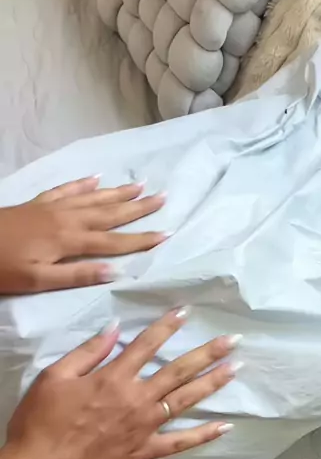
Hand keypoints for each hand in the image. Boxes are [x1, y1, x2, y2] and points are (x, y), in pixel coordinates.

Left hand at [0, 175, 166, 293]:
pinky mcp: (38, 203)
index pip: (113, 242)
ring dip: (118, 192)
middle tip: (163, 197)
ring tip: (141, 185)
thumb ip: (76, 275)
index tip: (167, 234)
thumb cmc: (2, 268)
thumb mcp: (38, 280)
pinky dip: (84, 184)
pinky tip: (97, 178)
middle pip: (109, 213)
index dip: (141, 240)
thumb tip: (115, 272)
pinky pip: (67, 189)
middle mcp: (66, 220)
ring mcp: (52, 208)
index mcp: (69, 241)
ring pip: (93, 198)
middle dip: (138, 208)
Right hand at [6, 308, 238, 458]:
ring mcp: (143, 428)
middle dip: (207, 353)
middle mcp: (136, 399)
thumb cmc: (40, 423)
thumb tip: (114, 329)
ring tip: (236, 369)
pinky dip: (202, 436)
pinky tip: (225, 427)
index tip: (187, 311)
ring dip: (212, 384)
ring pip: (185, 401)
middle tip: (233, 340)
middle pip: (178, 371)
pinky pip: (178, 443)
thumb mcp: (53, 378)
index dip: (168, 326)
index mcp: (113, 378)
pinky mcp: (143, 452)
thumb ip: (87, 352)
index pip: (147, 344)